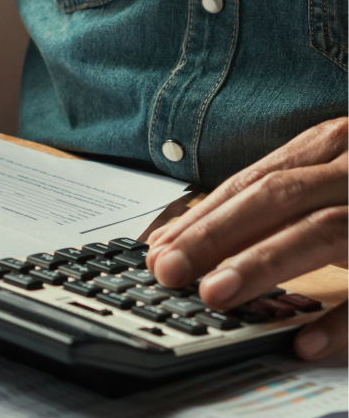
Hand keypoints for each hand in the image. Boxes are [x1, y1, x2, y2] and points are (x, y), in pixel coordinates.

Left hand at [145, 117, 347, 360]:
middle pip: (279, 196)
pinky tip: (305, 343)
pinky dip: (346, 320)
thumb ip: (286, 197)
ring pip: (323, 230)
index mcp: (340, 146)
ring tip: (216, 296)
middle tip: (170, 271)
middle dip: (216, 234)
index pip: (257, 179)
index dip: (204, 214)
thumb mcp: (338, 176)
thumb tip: (198, 237)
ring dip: (264, 265)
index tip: (159, 247)